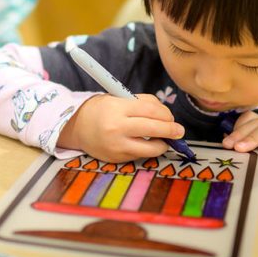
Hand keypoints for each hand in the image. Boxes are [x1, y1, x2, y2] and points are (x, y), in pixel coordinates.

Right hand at [57, 94, 185, 162]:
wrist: (77, 127)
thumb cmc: (102, 109)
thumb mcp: (118, 98)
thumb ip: (142, 103)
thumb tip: (166, 115)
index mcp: (118, 108)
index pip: (151, 110)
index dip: (166, 114)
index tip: (171, 117)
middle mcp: (117, 127)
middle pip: (154, 128)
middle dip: (171, 130)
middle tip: (179, 131)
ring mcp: (117, 145)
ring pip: (151, 147)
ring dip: (163, 144)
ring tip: (165, 140)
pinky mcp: (117, 159)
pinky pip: (141, 155)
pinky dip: (148, 149)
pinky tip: (148, 144)